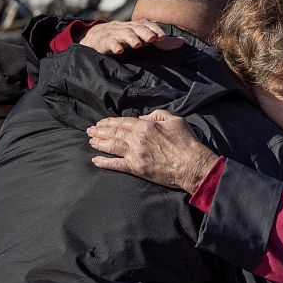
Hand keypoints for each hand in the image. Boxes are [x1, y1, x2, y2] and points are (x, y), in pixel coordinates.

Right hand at [80, 20, 183, 54]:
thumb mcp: (142, 38)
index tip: (163, 38)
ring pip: (124, 34)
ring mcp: (115, 34)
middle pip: (137, 28)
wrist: (96, 37)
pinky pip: (109, 42)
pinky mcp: (104, 42)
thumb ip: (161, 42)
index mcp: (137, 26)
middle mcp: (127, 27)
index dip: (155, 29)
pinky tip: (119, 50)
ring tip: (137, 44)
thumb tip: (182, 42)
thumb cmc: (125, 38)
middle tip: (153, 39)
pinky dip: (114, 46)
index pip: (147, 24)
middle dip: (145, 33)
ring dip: (131, 38)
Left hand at [86, 109, 218, 193]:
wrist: (192, 164)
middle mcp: (137, 139)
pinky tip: (95, 160)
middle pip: (114, 133)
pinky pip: (116, 165)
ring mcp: (135, 154)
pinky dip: (104, 162)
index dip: (110, 121)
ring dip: (99, 143)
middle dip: (100, 131)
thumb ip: (158, 114)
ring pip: (112, 147)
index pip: (123, 122)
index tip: (101, 122)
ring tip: (90, 141)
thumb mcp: (175, 120)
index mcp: (146, 126)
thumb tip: (142, 118)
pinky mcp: (136, 168)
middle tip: (90, 130)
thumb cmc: (187, 141)